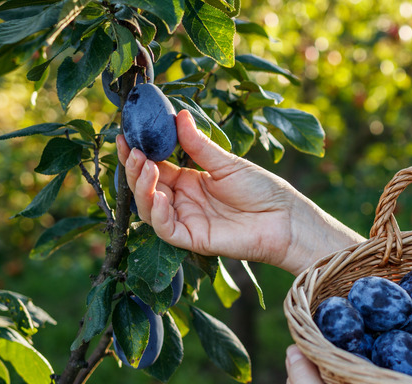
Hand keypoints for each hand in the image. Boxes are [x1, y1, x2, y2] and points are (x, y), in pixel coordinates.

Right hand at [117, 110, 362, 274]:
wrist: (285, 218)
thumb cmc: (263, 190)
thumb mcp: (227, 163)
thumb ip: (199, 145)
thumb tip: (179, 116)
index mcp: (189, 180)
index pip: (155, 166)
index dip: (139, 153)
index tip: (125, 135)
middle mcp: (183, 201)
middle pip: (146, 186)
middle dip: (135, 168)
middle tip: (133, 149)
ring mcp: (186, 220)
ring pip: (149, 207)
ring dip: (142, 187)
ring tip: (145, 166)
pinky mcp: (192, 239)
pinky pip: (165, 229)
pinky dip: (156, 213)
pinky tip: (157, 195)